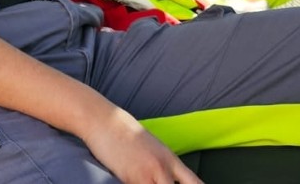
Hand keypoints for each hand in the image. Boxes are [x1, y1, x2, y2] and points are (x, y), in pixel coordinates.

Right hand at [81, 108, 202, 183]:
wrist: (105, 122)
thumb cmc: (126, 133)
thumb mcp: (153, 148)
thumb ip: (165, 167)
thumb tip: (172, 181)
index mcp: (170, 159)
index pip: (194, 183)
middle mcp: (162, 168)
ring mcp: (146, 176)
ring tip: (145, 182)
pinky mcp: (129, 180)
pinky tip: (134, 182)